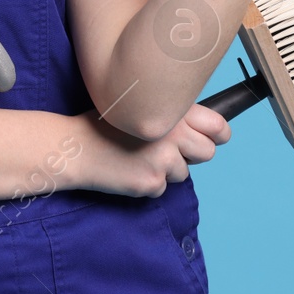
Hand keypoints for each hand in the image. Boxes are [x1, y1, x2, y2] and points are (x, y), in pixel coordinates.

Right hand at [71, 104, 232, 197]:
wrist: (75, 147)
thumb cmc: (105, 125)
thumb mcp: (139, 106)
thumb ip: (171, 113)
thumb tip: (201, 128)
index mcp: (172, 109)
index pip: (218, 125)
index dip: (218, 134)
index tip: (215, 137)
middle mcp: (172, 132)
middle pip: (207, 152)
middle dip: (192, 154)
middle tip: (168, 150)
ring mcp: (163, 160)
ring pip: (184, 172)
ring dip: (167, 169)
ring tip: (139, 157)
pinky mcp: (152, 182)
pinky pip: (162, 187)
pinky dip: (149, 182)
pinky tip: (129, 170)